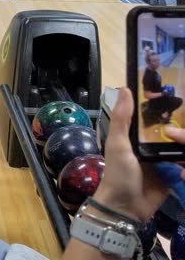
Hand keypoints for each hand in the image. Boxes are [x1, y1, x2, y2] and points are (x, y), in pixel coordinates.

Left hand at [92, 87, 172, 221]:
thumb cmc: (118, 173)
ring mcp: (165, 160)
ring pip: (182, 146)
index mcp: (137, 136)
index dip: (166, 107)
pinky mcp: (175, 175)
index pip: (155, 117)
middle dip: (182, 128)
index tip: (179, 95)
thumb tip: (125, 88)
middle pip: (173, 131)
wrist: (126, 208)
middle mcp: (152, 145)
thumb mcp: (118, 144)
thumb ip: (122, 119)